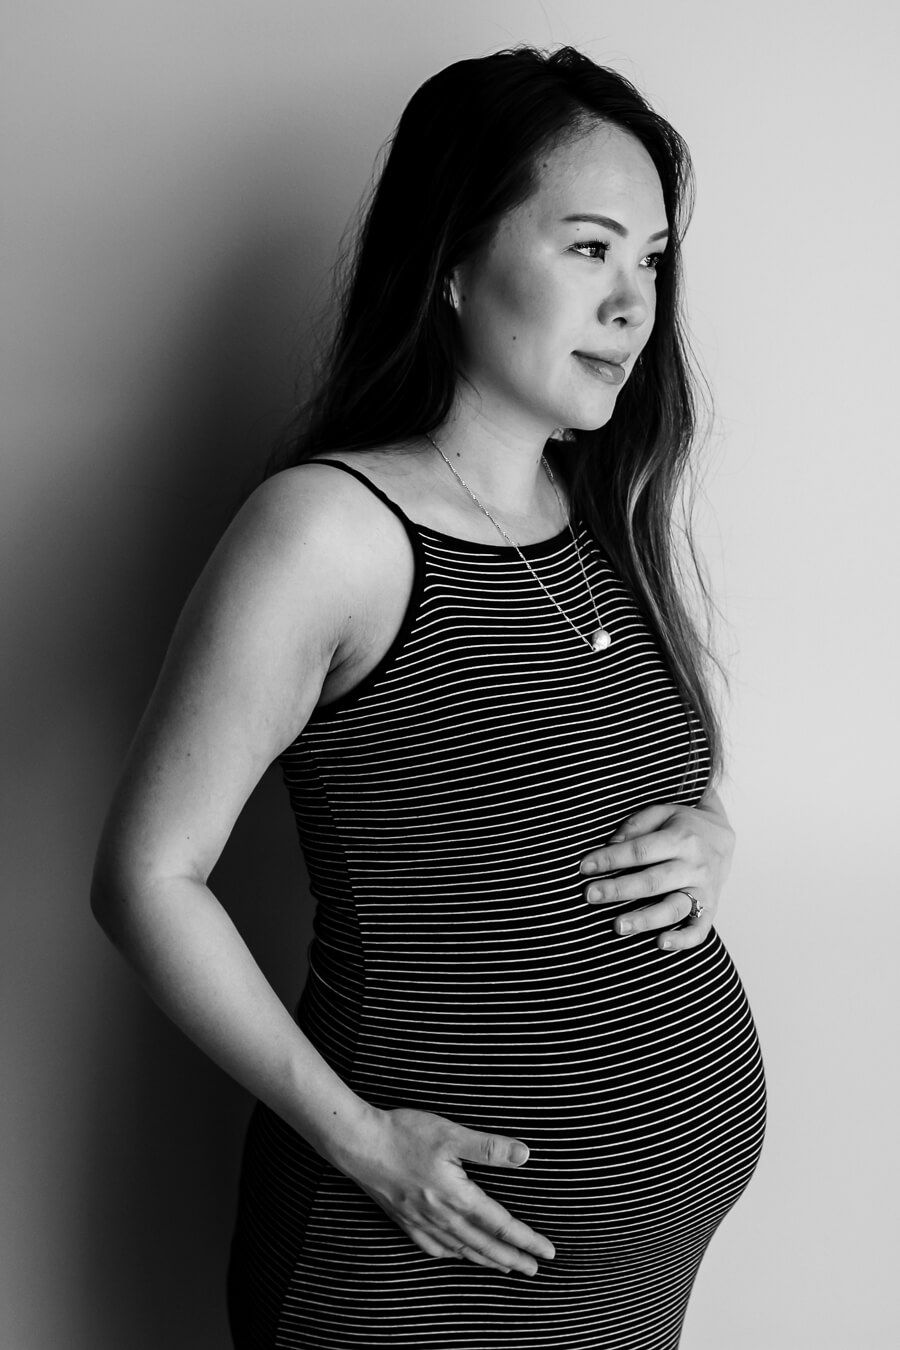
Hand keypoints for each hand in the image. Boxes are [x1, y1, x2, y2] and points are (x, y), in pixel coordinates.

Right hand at [341, 1106, 555, 1274]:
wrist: (358, 1143)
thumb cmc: (404, 1134)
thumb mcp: (450, 1134)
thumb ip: (488, 1147)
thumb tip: (525, 1156)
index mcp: (457, 1197)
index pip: (501, 1225)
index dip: (526, 1240)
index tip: (547, 1252)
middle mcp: (442, 1217)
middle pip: (485, 1245)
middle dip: (513, 1259)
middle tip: (534, 1270)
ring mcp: (421, 1221)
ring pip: (461, 1250)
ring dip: (486, 1261)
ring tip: (505, 1268)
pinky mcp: (404, 1219)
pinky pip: (434, 1248)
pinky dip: (452, 1255)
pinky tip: (456, 1255)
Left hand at [579, 793, 734, 950]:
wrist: (724, 838)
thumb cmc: (684, 825)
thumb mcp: (663, 812)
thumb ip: (636, 825)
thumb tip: (612, 844)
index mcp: (681, 838)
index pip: (640, 850)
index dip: (611, 859)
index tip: (585, 867)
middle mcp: (694, 865)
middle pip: (652, 881)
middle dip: (618, 889)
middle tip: (590, 895)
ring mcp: (704, 889)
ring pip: (673, 908)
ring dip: (645, 919)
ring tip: (618, 925)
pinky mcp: (711, 908)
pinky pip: (700, 929)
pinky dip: (682, 940)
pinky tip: (660, 943)